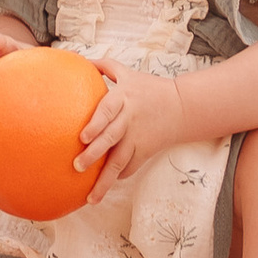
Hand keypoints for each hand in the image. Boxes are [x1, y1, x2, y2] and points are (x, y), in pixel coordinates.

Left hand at [74, 65, 188, 183]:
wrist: (180, 107)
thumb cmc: (148, 88)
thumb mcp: (128, 73)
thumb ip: (105, 66)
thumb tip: (81, 60)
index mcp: (124, 98)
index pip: (107, 110)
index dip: (95, 123)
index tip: (82, 137)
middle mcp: (130, 119)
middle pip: (111, 138)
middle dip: (94, 154)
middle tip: (77, 166)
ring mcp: (138, 138)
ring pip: (120, 162)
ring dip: (104, 181)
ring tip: (90, 198)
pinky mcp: (145, 151)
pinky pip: (130, 168)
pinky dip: (117, 176)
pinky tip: (104, 187)